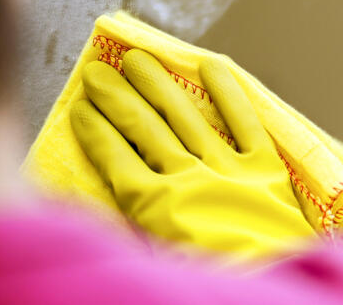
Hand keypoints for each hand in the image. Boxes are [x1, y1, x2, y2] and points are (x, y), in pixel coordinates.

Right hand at [70, 49, 315, 260]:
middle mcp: (187, 177)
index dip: (94, 129)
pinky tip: (209, 65)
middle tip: (98, 71)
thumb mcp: (152, 258)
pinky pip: (244, 121)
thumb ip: (119, 226)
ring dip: (158, 84)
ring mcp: (227, 168)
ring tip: (137, 59)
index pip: (114, 156)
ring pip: (185, 115)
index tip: (79, 107)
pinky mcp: (265, 167)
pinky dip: (227, 92)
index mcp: (154, 206)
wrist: (268, 286)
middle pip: (144, 126)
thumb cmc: (209, 280)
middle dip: (117, 97)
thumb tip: (74, 196)